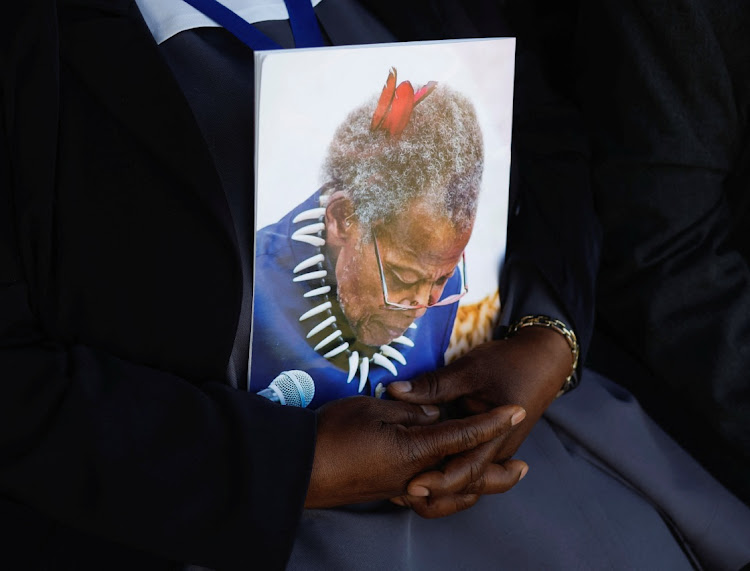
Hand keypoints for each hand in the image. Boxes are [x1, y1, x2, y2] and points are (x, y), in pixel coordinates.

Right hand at [304, 395, 525, 509]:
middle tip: (524, 469)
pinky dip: (449, 497)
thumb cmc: (334, 432)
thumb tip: (435, 415)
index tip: (515, 410)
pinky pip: (429, 501)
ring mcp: (401, 489)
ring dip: (477, 490)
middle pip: (467, 478)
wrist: (299, 465)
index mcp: (415, 450)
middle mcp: (414, 476)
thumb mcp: (375, 410)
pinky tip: (449, 487)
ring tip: (495, 481)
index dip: (491, 421)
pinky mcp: (388, 492)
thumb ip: (411, 412)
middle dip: (498, 473)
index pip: (463, 435)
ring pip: (451, 497)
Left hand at [387, 326, 571, 513]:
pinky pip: (468, 468)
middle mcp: (497, 451)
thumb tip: (394, 391)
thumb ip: (433, 385)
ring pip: (468, 482)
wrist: (543, 359)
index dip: (439, 481)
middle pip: (466, 486)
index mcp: (497, 436)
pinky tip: (419, 473)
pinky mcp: (489, 445)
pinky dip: (447, 475)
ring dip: (440, 490)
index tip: (411, 485)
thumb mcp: (469, 370)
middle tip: (397, 495)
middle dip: (434, 495)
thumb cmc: (509, 363)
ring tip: (404, 493)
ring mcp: (495, 451)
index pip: (467, 470)